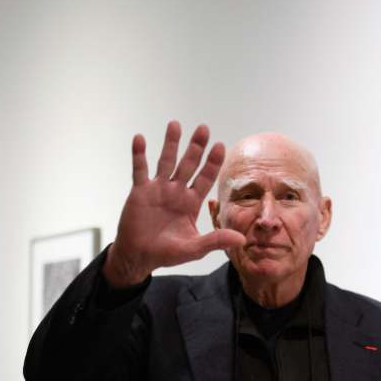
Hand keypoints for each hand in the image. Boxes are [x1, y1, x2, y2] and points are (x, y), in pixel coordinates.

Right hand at [103, 121, 245, 286]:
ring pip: (166, 161)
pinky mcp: (139, 192)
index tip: (220, 145)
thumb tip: (242, 239)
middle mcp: (176, 192)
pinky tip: (140, 138)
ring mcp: (157, 190)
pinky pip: (139, 170)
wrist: (139, 257)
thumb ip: (216, 241)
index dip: (212, 162)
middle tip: (204, 128)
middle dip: (196, 147)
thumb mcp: (194, 248)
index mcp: (191, 202)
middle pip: (189, 164)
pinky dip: (139, 154)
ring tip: (176, 124)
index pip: (206, 178)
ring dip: (170, 143)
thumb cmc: (167, 253)